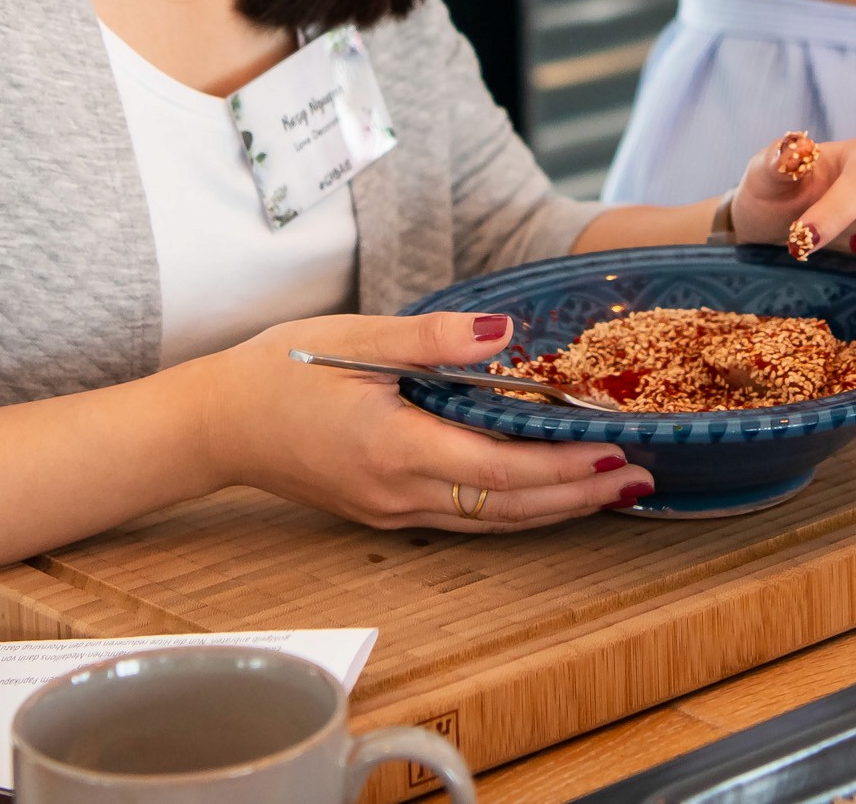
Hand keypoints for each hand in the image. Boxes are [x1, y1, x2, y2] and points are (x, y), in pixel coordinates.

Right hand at [197, 311, 648, 528]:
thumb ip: (434, 339)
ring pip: (488, 519)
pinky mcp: (383, 509)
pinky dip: (513, 508)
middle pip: (506, 507)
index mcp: (393, 448)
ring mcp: (389, 509)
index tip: (615, 452)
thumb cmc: (280, 370)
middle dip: (577, 495)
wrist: (216, 422)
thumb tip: (505, 335)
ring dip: (552, 509)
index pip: (499, 468)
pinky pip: (462, 516)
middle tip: (639, 479)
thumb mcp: (355, 336)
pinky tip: (542, 493)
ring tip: (610, 492)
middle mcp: (397, 492)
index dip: (563, 467)